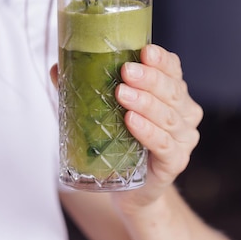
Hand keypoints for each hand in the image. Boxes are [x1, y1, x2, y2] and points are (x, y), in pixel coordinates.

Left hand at [49, 44, 203, 210]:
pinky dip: (148, 131)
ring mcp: (183, 139)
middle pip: (172, 90)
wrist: (131, 188)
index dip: (161, 60)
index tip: (144, 51)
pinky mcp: (175, 162)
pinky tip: (131, 121)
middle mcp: (185, 113)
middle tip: (126, 71)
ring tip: (122, 94)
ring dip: (145, 103)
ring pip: (168, 117)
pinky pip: (164, 144)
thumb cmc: (123, 143)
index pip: (173, 69)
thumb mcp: (108, 112)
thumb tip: (56, 69)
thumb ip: (86, 90)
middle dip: (150, 79)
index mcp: (173, 93)